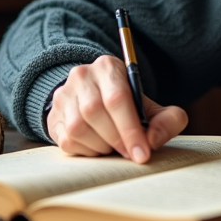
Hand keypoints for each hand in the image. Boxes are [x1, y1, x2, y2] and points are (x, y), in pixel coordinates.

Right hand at [46, 55, 187, 163]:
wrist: (96, 101)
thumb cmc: (128, 107)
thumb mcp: (152, 108)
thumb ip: (167, 120)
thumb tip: (154, 140)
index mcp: (109, 67)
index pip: (117, 98)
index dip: (131, 130)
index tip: (143, 154)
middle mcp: (82, 75)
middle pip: (95, 112)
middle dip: (117, 139)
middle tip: (130, 154)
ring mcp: (63, 95)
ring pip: (78, 127)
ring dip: (101, 145)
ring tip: (114, 146)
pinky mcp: (53, 116)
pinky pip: (67, 140)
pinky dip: (87, 151)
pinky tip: (98, 147)